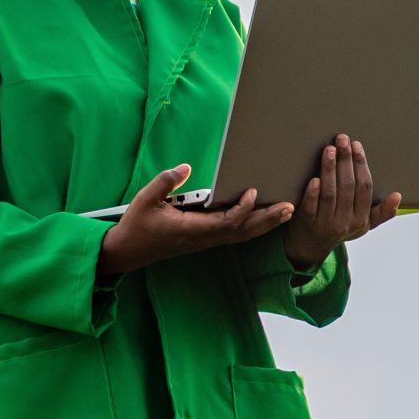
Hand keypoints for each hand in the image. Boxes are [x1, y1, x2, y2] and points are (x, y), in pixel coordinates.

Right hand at [98, 164, 292, 276]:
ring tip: (286, 212)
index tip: (253, 192)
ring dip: (265, 224)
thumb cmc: (137, 225)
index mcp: (192, 230)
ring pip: (242, 235)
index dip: (243, 209)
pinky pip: (234, 235)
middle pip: (243, 231)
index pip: (227, 222)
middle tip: (290, 206)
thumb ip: (167, 182)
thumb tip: (186, 167)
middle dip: (267, 219)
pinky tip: (264, 219)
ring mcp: (205, 241)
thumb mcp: (146, 199)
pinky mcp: (204, 240)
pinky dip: (252, 227)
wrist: (128, 251)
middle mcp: (204, 238)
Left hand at [281, 134, 402, 268]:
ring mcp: (325, 224)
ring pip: (330, 194)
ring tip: (329, 149)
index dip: (361, 165)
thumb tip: (398, 196)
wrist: (311, 246)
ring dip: (330, 170)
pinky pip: (311, 207)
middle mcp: (345, 222)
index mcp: (361, 219)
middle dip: (345, 161)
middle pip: (347, 187)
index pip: (364, 188)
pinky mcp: (306, 223)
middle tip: (342, 139)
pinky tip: (314, 178)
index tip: (356, 146)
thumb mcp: (365, 224)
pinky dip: (313, 193)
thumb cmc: (340, 228)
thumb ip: (382, 211)